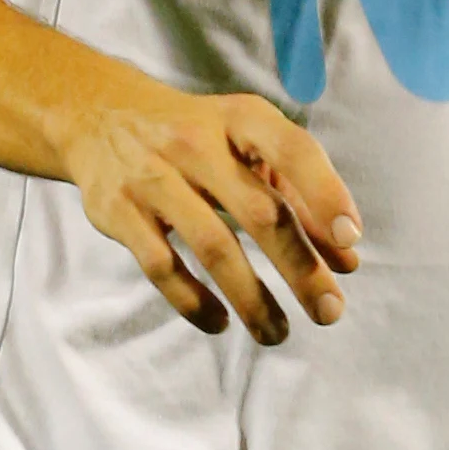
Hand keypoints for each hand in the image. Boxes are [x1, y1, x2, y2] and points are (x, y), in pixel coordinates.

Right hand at [55, 92, 360, 341]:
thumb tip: (346, 261)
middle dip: (300, 268)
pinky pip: (160, 265)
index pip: (293, 150)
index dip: (326, 193)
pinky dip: (192, 300)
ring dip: (251, 299)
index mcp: (241, 119)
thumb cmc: (198, 138)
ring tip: (278, 333)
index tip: (350, 239)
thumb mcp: (249, 146)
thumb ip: (300, 197)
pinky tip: (219, 323)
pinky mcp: (118, 211)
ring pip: (212, 246)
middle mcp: (196, 142)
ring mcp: (153, 176)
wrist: (97, 116)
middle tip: (329, 311)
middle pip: (259, 212)